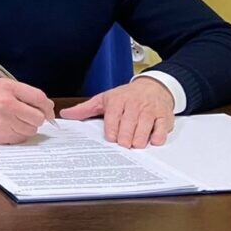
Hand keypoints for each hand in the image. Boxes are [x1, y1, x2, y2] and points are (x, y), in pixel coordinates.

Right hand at [0, 79, 54, 143]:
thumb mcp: (0, 85)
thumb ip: (22, 93)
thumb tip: (46, 106)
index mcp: (8, 89)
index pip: (39, 98)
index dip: (47, 106)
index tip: (47, 110)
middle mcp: (7, 105)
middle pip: (38, 117)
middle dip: (36, 118)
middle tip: (28, 115)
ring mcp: (4, 122)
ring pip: (31, 130)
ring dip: (26, 127)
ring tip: (14, 120)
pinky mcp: (1, 136)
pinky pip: (20, 138)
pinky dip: (17, 134)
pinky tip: (6, 127)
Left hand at [60, 77, 174, 147]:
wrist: (153, 86)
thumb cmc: (126, 95)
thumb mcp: (104, 99)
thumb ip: (85, 109)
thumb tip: (65, 114)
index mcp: (118, 101)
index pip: (113, 118)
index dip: (112, 131)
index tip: (111, 138)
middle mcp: (134, 105)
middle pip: (128, 126)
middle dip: (125, 139)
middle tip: (123, 144)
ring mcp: (150, 111)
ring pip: (144, 130)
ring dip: (139, 140)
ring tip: (134, 144)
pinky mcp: (164, 117)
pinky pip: (161, 131)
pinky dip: (157, 138)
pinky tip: (151, 140)